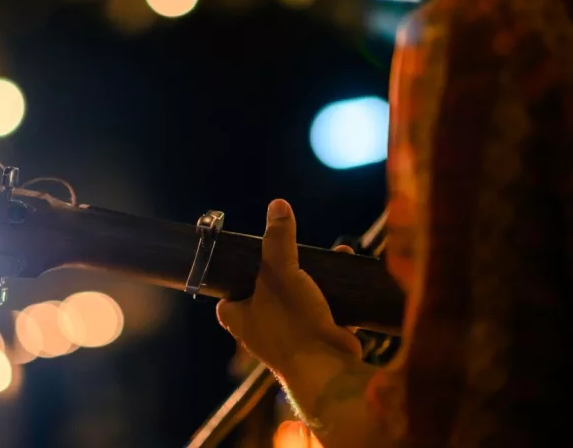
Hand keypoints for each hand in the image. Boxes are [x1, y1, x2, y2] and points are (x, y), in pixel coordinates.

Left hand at [216, 199, 361, 371]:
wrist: (329, 368)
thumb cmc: (293, 322)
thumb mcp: (280, 272)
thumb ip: (278, 239)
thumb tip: (278, 205)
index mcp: (239, 317)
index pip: (227, 295)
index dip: (235, 276)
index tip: (248, 256)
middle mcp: (261, 330)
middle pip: (266, 293)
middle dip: (284, 271)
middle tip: (293, 251)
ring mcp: (290, 338)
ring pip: (298, 300)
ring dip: (312, 279)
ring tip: (326, 255)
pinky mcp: (317, 341)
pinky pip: (324, 311)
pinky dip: (334, 294)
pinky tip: (345, 271)